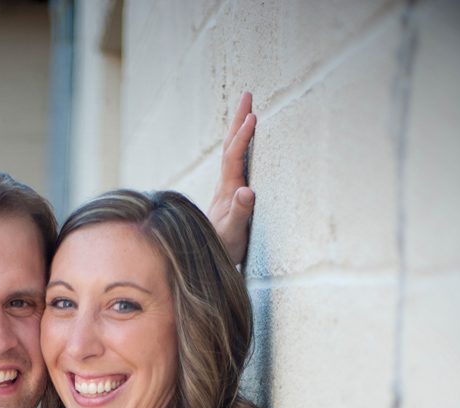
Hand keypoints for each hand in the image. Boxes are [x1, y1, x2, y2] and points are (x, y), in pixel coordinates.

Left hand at [208, 91, 256, 265]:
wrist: (206, 260)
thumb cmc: (222, 249)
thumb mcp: (233, 235)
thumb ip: (240, 213)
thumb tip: (248, 191)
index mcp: (227, 191)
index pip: (234, 157)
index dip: (243, 137)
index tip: (253, 116)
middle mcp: (224, 186)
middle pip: (229, 147)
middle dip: (238, 120)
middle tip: (248, 94)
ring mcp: (225, 189)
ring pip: (230, 153)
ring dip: (238, 129)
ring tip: (247, 110)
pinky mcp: (228, 195)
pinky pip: (234, 162)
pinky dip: (239, 146)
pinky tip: (243, 142)